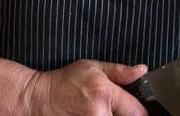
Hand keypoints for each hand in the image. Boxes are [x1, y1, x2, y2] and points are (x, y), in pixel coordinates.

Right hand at [18, 60, 147, 115]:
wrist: (37, 99)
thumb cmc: (63, 82)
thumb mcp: (91, 68)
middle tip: (108, 108)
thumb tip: (141, 71)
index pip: (139, 112)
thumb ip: (120, 71)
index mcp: (105, 94)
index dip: (137, 110)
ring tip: (97, 112)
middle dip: (123, 115)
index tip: (130, 107)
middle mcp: (100, 114)